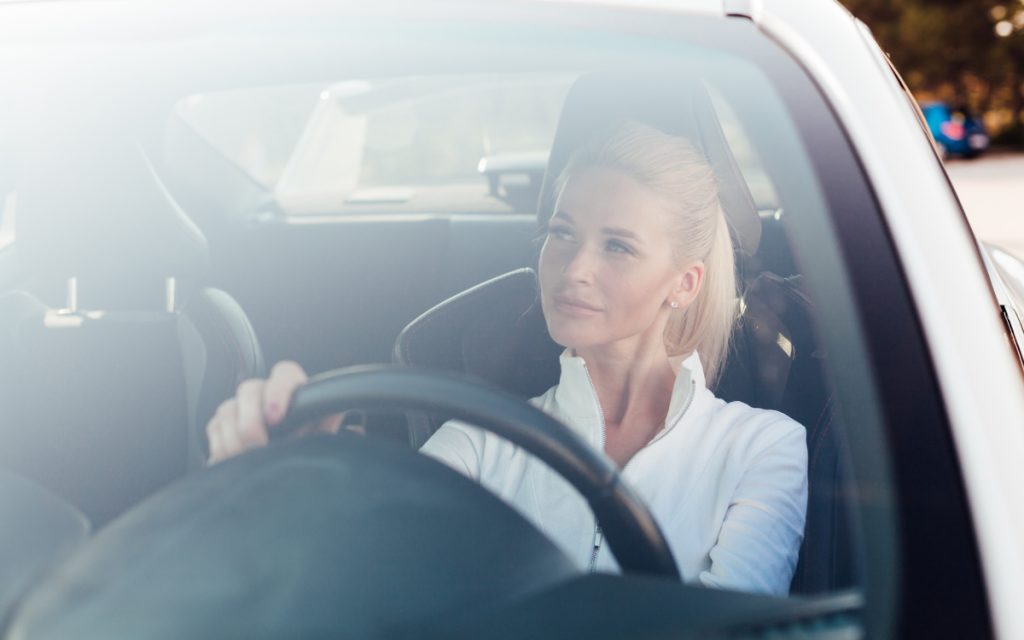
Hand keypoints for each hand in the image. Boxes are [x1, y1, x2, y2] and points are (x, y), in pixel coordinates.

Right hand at [206, 361, 343, 464]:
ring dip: (235, 441)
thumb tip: (346, 420)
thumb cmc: (306, 441)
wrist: (284, 461)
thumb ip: (328, 421)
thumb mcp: (321, 432)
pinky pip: (214, 429)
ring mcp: (239, 406)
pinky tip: (234, 463)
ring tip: (248, 462)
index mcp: (290, 389)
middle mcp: (262, 392)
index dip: (278, 391)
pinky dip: (222, 448)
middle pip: (248, 389)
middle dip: (250, 422)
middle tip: (258, 448)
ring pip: (227, 411)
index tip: (276, 419)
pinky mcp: (220, 423)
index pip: (284, 373)